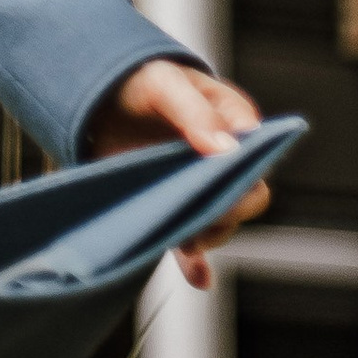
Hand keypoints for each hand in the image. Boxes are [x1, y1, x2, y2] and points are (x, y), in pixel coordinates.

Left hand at [87, 58, 268, 290]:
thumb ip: (194, 113)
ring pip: (218, 221)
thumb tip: (227, 150)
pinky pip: (191, 240)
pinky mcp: (172, 204)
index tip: (223, 194)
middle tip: (198, 222)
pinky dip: (195, 262)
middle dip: (225, 213)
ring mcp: (197, 185)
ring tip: (185, 241)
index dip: (244, 179)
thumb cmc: (140, 78)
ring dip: (204, 234)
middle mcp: (222, 158)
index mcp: (234, 121)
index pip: (256, 160)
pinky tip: (199, 279)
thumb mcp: (164, 83)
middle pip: (243, 198)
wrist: (101, 95)